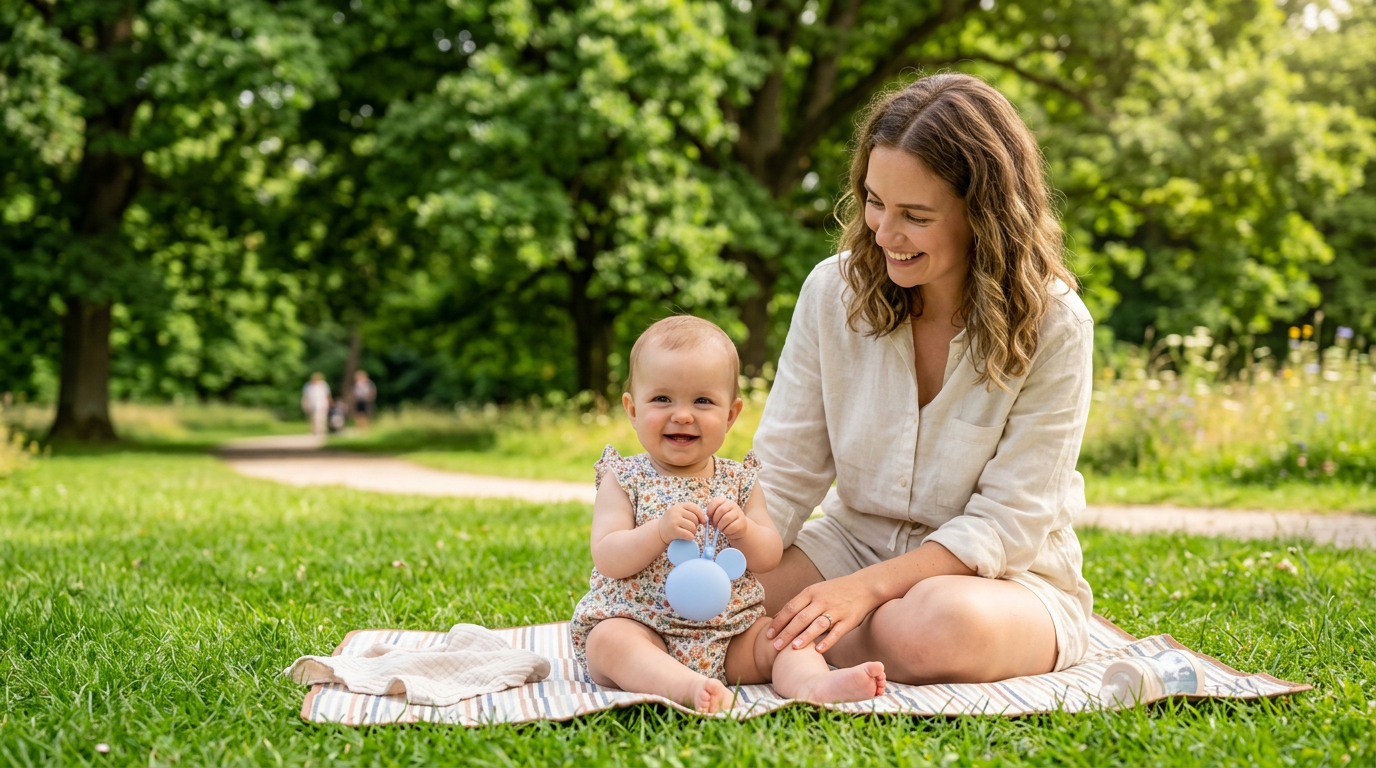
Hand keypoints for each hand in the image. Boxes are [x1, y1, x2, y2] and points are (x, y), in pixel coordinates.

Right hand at [658, 502, 705, 544]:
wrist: (658, 532)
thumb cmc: (672, 523)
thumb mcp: (678, 513)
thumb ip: (689, 512)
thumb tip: (705, 519)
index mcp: (679, 506)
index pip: (695, 508)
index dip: (701, 516)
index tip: (703, 522)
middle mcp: (676, 511)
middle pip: (695, 519)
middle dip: (695, 526)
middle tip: (690, 529)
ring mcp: (674, 520)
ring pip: (693, 527)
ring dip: (693, 532)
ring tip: (687, 533)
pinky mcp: (673, 530)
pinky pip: (689, 534)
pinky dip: (690, 537)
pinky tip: (687, 537)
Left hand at [705, 497, 747, 540]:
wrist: (738, 528)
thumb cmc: (724, 521)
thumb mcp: (717, 514)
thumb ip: (711, 510)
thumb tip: (708, 504)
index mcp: (725, 501)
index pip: (716, 501)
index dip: (710, 509)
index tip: (708, 516)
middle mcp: (733, 505)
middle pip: (721, 510)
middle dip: (715, 519)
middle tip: (714, 524)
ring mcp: (739, 513)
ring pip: (726, 518)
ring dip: (720, 525)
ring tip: (720, 528)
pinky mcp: (742, 522)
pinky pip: (732, 526)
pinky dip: (726, 530)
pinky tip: (726, 531)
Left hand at [765, 574, 880, 653]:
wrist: (864, 586)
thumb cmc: (835, 592)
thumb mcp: (815, 592)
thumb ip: (798, 605)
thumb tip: (775, 618)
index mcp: (811, 592)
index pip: (791, 608)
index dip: (779, 622)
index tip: (768, 635)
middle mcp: (822, 600)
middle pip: (801, 617)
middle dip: (787, 632)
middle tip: (775, 646)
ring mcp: (836, 610)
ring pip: (818, 624)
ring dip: (805, 636)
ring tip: (794, 648)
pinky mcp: (848, 620)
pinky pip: (837, 631)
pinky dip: (828, 641)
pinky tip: (819, 650)